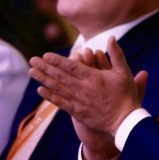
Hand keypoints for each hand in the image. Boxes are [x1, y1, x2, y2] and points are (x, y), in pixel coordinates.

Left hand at [29, 38, 147, 134]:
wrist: (126, 121)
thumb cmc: (126, 96)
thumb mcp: (124, 72)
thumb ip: (116, 54)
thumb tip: (111, 37)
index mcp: (94, 77)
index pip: (72, 66)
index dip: (57, 60)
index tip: (45, 55)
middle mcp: (84, 88)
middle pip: (61, 76)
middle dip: (45, 67)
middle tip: (33, 60)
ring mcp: (80, 101)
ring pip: (58, 88)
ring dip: (44, 79)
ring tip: (32, 72)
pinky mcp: (78, 113)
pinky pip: (61, 103)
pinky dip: (50, 97)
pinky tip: (40, 90)